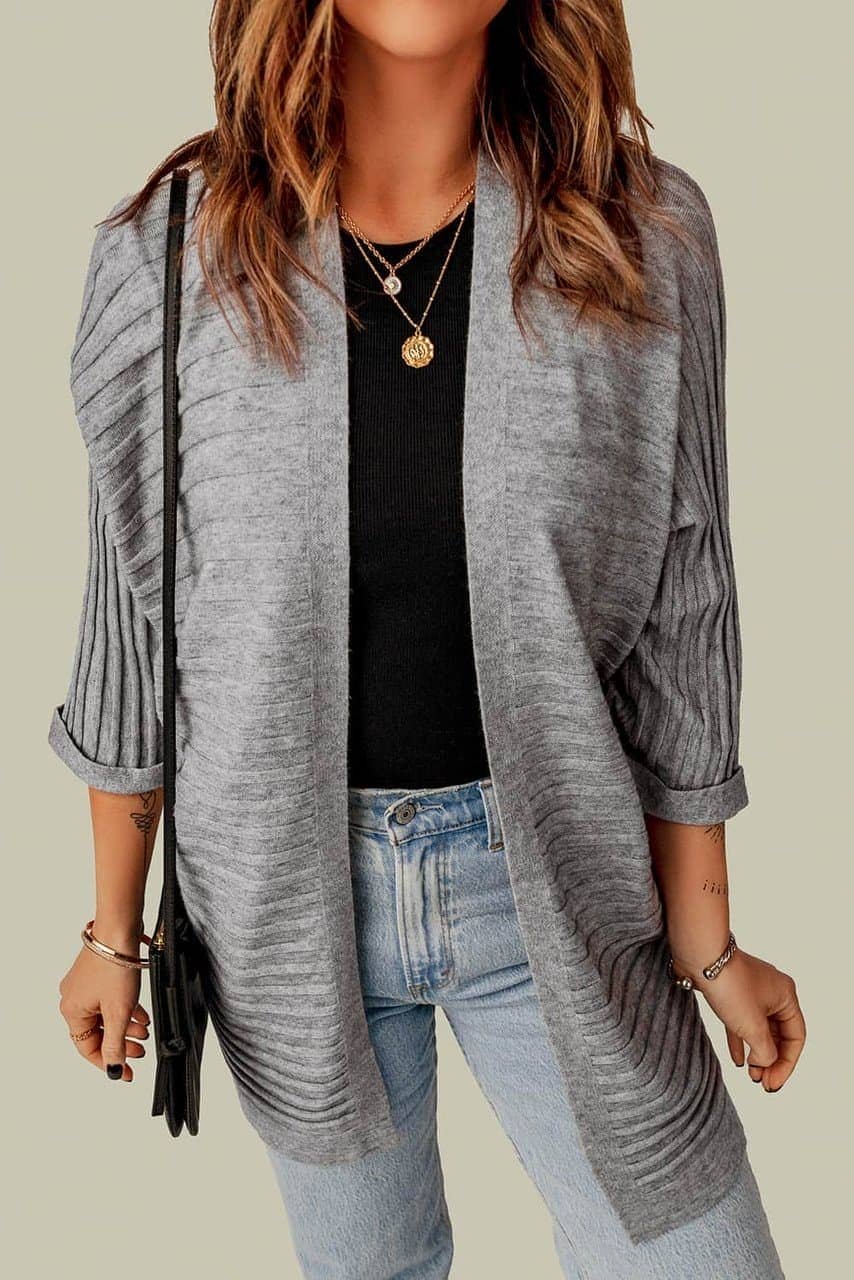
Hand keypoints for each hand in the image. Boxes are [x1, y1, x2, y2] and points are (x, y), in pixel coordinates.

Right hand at [59, 931, 149, 1082]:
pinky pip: (109, 1000)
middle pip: (98, 1031)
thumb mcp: (119, 1012)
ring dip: (125, 1026)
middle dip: (121, 1043)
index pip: (88, 1048)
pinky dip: (124, 1009)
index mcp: (71, 1011)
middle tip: (140, 1051)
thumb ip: (115, 1043)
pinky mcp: (97, 974)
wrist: (119, 928)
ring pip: (106, 1015)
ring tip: (145, 1031)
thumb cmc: (115, 966)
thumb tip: (113, 1069)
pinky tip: (142, 1014)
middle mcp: (73, 998)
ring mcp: (84, 985)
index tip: (126, 1072)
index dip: (109, 1062)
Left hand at [674, 946, 805, 1091]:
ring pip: (760, 1029)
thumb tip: (764, 1062)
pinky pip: (742, 1022)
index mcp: (786, 996)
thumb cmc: (730, 986)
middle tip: (762, 1083)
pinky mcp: (732, 993)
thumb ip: (764, 1051)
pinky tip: (738, 1060)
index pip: (796, 1037)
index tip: (772, 1083)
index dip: (786, 1064)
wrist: (699, 957)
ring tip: (752, 1076)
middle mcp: (773, 992)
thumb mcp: (752, 1026)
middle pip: (779, 1034)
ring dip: (758, 1053)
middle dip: (772, 1060)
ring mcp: (751, 992)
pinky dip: (742, 1041)